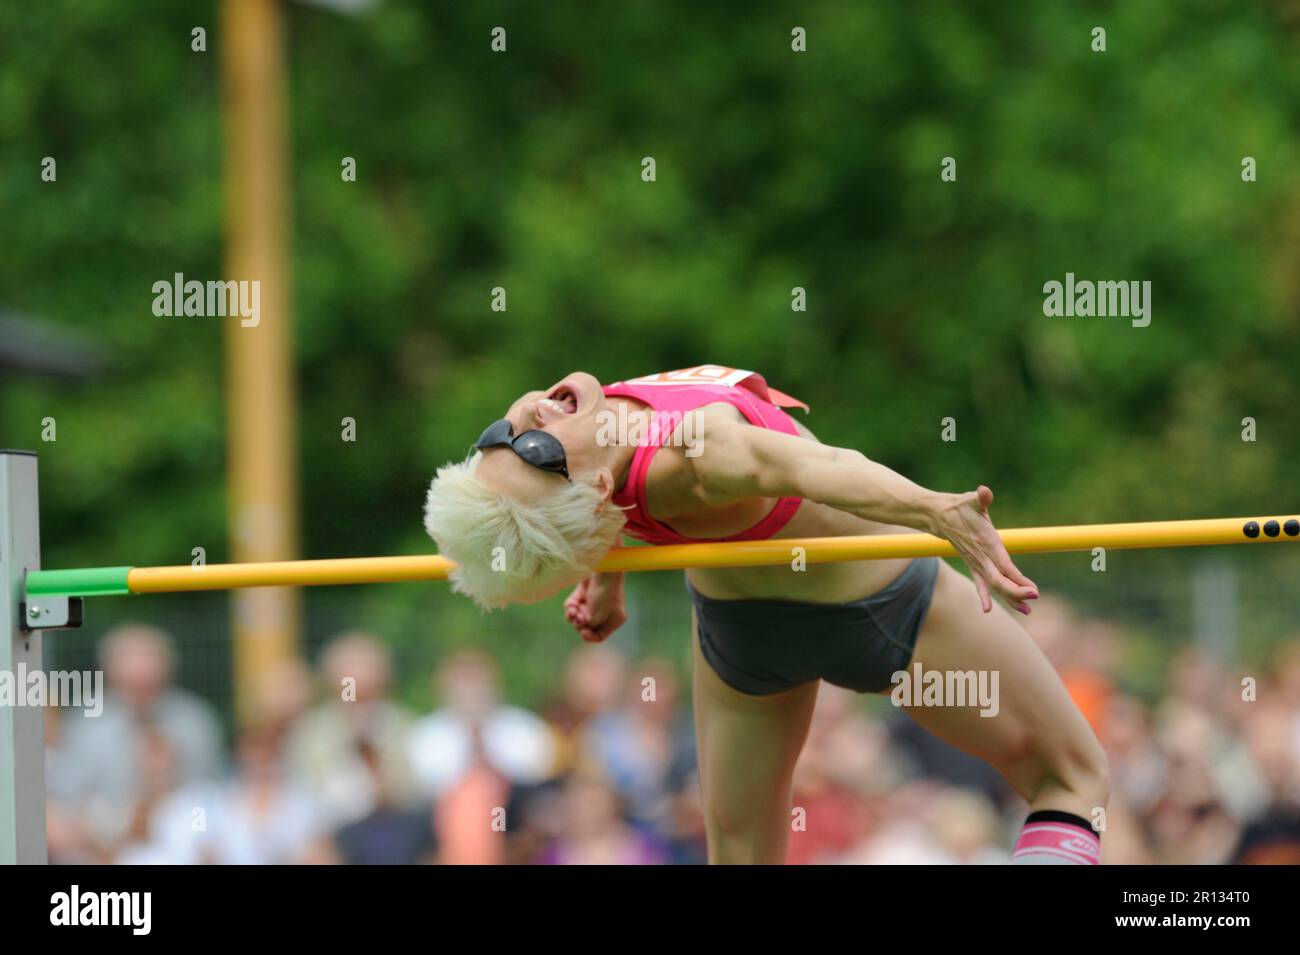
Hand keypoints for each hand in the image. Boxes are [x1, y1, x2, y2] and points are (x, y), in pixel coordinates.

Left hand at [563, 573, 627, 642]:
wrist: (602, 569)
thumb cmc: (604, 593)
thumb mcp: (598, 615)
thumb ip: (589, 625)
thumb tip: (580, 625)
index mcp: (614, 620)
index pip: (599, 636)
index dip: (589, 636)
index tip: (583, 632)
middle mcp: (604, 613)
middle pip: (586, 626)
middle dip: (579, 623)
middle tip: (579, 616)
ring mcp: (593, 603)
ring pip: (578, 617)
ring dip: (573, 616)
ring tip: (573, 611)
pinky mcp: (583, 594)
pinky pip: (573, 606)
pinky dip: (570, 607)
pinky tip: (571, 604)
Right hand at [932, 486, 1038, 614]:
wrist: (937, 516)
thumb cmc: (959, 506)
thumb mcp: (971, 500)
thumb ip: (981, 498)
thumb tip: (984, 492)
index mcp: (986, 542)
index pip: (1004, 565)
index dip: (1017, 579)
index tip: (1033, 590)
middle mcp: (981, 557)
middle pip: (999, 581)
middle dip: (1017, 593)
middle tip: (1035, 598)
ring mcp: (976, 563)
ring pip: (994, 586)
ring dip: (1010, 599)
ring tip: (1027, 612)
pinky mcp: (974, 565)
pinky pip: (982, 584)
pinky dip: (987, 596)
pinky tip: (988, 609)